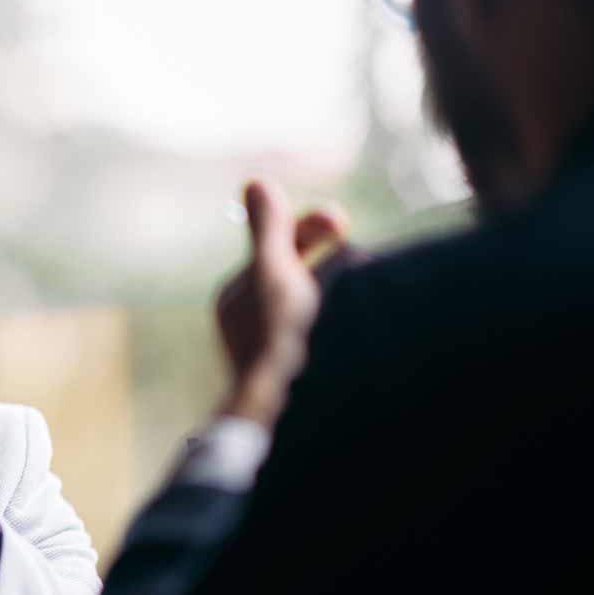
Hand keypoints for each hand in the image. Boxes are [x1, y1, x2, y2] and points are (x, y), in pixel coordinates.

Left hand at [216, 180, 349, 427]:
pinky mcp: (304, 369)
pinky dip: (345, 318)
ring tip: (351, 302)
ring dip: (342, 292)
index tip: (340, 225)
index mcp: (238, 296)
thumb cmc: (280, 340)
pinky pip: (331, 326)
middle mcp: (253, 321)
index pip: (281, 247)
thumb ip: (270, 230)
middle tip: (354, 261)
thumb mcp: (274, 273)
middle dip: (333, 264)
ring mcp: (280, 347)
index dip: (313, 229)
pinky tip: (355, 322)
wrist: (288, 413)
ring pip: (323, 300)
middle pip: (304, 272)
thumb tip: (257, 181)